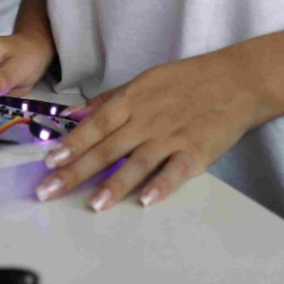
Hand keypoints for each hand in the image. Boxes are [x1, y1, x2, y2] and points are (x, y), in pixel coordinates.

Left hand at [34, 50, 273, 213]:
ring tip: (93, 205)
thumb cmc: (187, 81)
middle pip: (106, 148)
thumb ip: (107, 100)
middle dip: (75, 171)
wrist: (236, 79)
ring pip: (137, 162)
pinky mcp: (196, 151)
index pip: (94, 126)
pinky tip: (146, 201)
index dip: (71, 145)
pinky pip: (176, 170)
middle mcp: (146, 120)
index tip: (48, 162)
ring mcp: (171, 136)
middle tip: (49, 191)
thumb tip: (72, 113)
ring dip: (114, 184)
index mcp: (132, 101)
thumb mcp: (143, 81)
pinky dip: (161, 185)